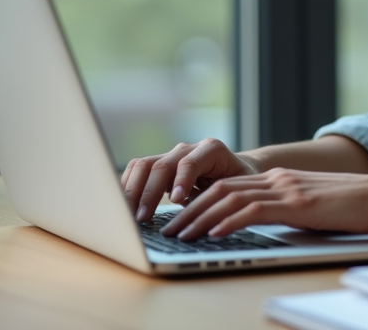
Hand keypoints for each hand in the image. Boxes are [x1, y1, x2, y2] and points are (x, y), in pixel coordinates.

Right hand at [121, 138, 256, 221]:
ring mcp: (171, 155)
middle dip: (149, 192)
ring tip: (130, 216)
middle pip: (161, 164)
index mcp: (212, 150)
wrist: (237, 169)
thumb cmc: (241, 181)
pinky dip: (128, 187)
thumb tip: (206, 218)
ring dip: (133, 191)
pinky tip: (126, 207)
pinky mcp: (159, 165)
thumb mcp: (239, 188)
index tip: (175, 200)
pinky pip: (137, 170)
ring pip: (143, 165)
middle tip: (143, 218)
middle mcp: (188, 149)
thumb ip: (223, 198)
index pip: (190, 162)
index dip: (181, 180)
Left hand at [159, 168, 367, 240]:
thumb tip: (267, 224)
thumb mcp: (313, 206)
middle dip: (190, 210)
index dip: (199, 201)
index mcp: (280, 179)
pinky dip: (230, 221)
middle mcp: (278, 179)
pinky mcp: (297, 203)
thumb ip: (288, 209)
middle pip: (221, 189)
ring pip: (231, 198)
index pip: (229, 186)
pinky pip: (255, 210)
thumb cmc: (354, 207)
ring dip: (201, 218)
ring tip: (182, 235)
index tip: (179, 218)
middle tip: (167, 229)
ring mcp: (287, 189)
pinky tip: (215, 233)